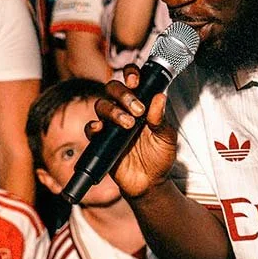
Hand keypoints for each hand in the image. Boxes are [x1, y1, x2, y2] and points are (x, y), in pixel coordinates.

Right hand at [91, 66, 179, 198]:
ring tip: (128, 124)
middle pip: (113, 88)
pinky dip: (93, 126)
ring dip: (113, 111)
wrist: (150, 183)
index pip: (132, 81)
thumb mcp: (166, 138)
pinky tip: (101, 129)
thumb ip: (161, 119)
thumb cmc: (159, 158)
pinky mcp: (102, 141)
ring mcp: (111, 125)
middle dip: (123, 93)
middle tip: (137, 109)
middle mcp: (124, 110)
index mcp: (141, 104)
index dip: (130, 75)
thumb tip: (159, 97)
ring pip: (101, 105)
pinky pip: (91, 129)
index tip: (136, 81)